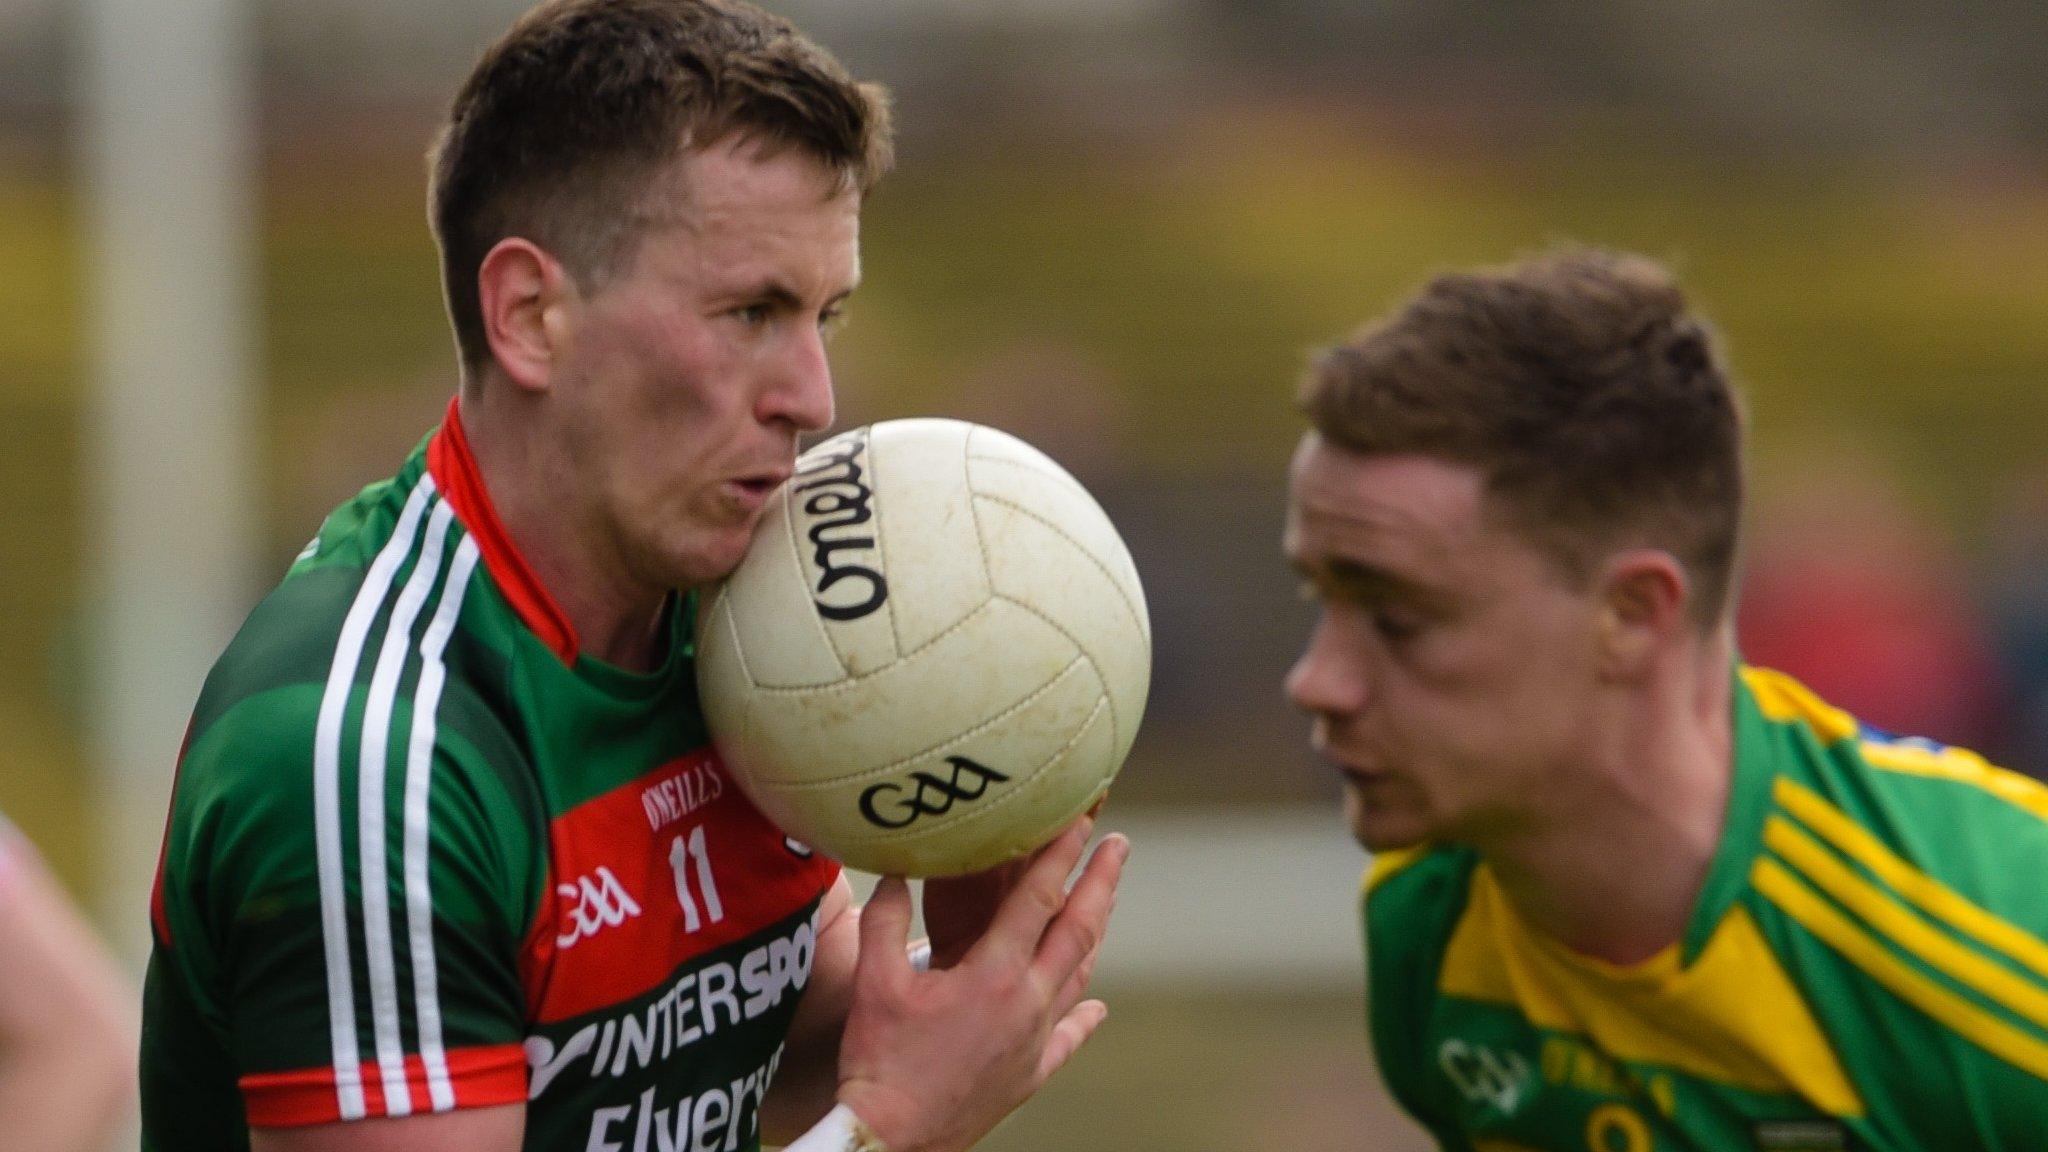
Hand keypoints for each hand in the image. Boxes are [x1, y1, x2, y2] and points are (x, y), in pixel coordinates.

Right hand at [834, 819, 1128, 1151]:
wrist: (893, 1139)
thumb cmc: (880, 1060)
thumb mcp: (873, 982)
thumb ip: (883, 919)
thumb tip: (893, 868)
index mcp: (994, 974)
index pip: (1038, 900)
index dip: (1061, 855)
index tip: (1082, 820)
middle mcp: (1027, 1003)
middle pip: (1078, 930)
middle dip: (1101, 883)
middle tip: (1119, 846)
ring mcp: (1035, 1040)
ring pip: (1079, 976)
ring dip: (1096, 933)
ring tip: (1107, 901)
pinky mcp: (1031, 1073)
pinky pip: (1068, 1037)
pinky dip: (1085, 1016)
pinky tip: (1099, 1006)